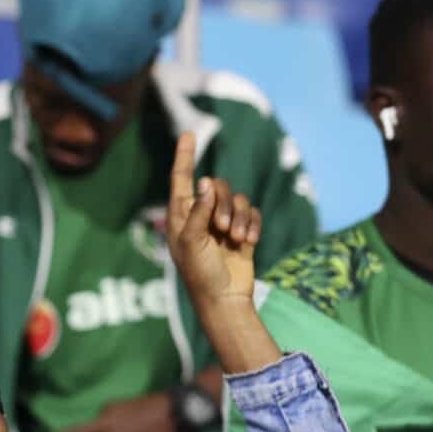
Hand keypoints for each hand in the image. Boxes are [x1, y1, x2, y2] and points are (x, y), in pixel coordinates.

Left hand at [166, 132, 260, 308]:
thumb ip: (197, 211)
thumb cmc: (199, 273)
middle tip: (221, 229)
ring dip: (239, 217)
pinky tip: (248, 242)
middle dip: (223, 204)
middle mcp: (200, 213)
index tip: (188, 134)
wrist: (223, 297)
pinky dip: (252, 224)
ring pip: (237, 198)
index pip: (182, 179)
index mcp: (180, 215)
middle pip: (217, 186)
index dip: (185, 156)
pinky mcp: (241, 228)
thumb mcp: (192, 242)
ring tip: (236, 239)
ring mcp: (221, 221)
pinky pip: (252, 211)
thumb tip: (205, 182)